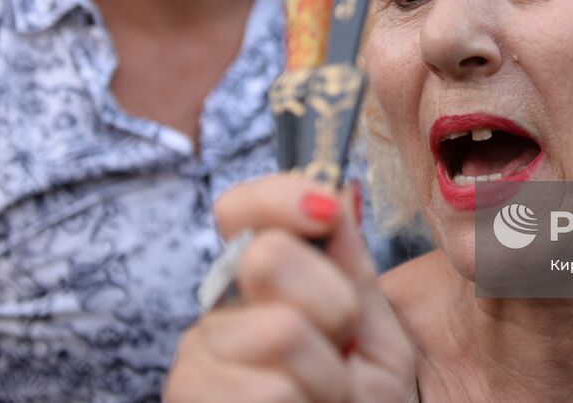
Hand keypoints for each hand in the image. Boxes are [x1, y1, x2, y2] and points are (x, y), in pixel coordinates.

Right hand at [164, 175, 415, 402]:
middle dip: (333, 305)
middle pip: (269, 258)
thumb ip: (352, 267)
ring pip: (280, 332)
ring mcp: (197, 364)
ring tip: (324, 401)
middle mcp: (216, 315)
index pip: (240, 211)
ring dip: (327, 376)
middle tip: (342, 352)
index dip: (280, 197)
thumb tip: (337, 191)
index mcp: (259, 285)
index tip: (326, 211)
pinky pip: (269, 390)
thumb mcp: (376, 334)